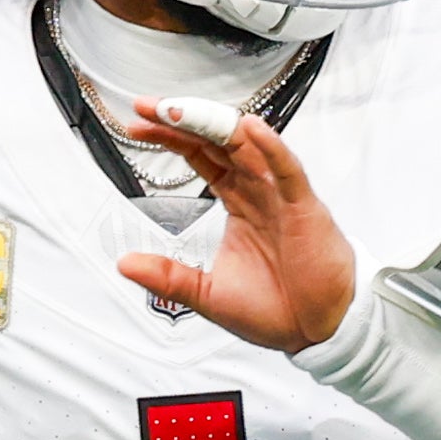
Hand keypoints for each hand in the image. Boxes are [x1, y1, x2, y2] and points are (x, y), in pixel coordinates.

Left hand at [111, 99, 359, 350]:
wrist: (315, 333)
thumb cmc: (275, 310)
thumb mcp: (207, 295)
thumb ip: (168, 277)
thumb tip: (126, 264)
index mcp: (238, 202)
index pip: (200, 156)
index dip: (171, 138)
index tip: (138, 125)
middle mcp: (258, 190)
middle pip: (217, 142)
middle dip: (183, 120)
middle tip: (149, 106)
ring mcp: (281, 196)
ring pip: (248, 147)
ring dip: (215, 125)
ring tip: (182, 111)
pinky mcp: (305, 209)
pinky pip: (288, 171)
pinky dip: (271, 149)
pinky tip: (251, 130)